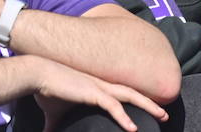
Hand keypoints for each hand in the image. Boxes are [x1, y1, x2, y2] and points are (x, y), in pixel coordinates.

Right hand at [31, 58, 166, 131]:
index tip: (148, 109)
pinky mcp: (92, 92)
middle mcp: (100, 84)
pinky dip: (124, 117)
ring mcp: (97, 87)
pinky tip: (133, 128)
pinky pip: (113, 106)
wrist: (36, 74)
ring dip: (147, 105)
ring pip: (129, 96)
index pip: (120, 92)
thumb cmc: (45, 91)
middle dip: (149, 102)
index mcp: (95, 86)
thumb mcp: (54, 112)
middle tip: (164, 113)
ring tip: (162, 115)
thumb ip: (55, 124)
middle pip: (131, 92)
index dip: (136, 100)